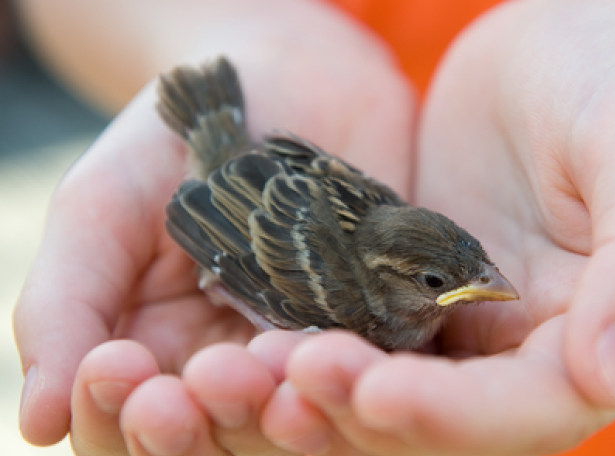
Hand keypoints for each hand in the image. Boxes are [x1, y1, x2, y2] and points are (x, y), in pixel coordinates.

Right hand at [13, 1, 415, 453]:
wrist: (284, 81)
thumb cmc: (177, 144)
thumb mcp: (103, 208)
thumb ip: (68, 302)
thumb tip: (35, 420)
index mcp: (160, 360)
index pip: (134, 429)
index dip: (122, 421)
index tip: (117, 372)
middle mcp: (237, 372)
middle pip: (225, 439)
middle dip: (215, 421)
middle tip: (214, 379)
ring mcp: (309, 352)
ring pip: (301, 417)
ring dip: (289, 412)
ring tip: (280, 371)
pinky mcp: (378, 325)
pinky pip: (373, 368)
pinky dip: (361, 373)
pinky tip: (348, 355)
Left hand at [260, 0, 614, 453]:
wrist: (563, 38)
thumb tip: (612, 376)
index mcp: (611, 332)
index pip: (535, 408)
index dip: (456, 415)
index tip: (377, 393)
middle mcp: (539, 347)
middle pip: (452, 417)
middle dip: (368, 409)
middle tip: (287, 377)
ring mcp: (475, 320)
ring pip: (400, 385)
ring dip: (329, 389)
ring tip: (258, 364)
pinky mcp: (422, 288)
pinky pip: (369, 331)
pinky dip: (320, 340)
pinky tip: (264, 330)